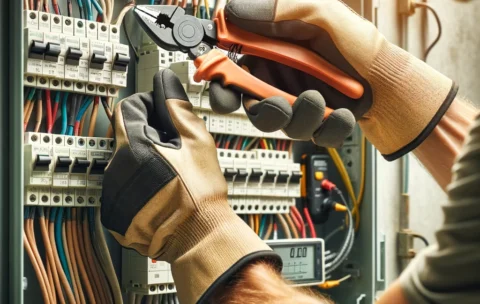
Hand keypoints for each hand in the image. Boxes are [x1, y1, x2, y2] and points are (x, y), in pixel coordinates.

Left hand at [101, 70, 280, 303]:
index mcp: (134, 146)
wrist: (197, 236)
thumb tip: (167, 83)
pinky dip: (135, 183)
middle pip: (124, 134)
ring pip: (122, 160)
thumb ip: (177, 108)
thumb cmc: (200, 193)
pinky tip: (158, 190)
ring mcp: (112, 191)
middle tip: (172, 150)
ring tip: (167, 174)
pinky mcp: (113, 210)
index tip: (162, 116)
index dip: (148, 105)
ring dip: (140, 159)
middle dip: (146, 135)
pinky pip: (120, 185)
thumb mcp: (197, 141)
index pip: (128, 107)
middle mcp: (116, 167)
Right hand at [210, 0, 456, 159]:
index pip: (232, 68)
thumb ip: (278, 10)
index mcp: (271, 51)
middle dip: (264, 108)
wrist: (393, 80)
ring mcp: (295, 102)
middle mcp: (279, 78)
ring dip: (298, 116)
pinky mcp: (313, 124)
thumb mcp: (322, 14)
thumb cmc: (360, 46)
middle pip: (249, 103)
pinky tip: (342, 113)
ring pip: (278, 124)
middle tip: (279, 104)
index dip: (221, 81)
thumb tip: (233, 9)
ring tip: (321, 100)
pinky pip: (309, 135)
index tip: (225, 90)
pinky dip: (326, 128)